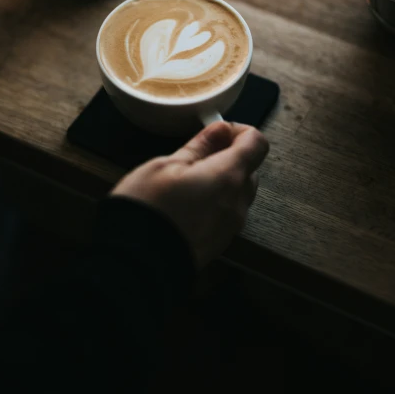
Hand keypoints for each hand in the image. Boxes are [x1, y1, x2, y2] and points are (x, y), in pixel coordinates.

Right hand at [111, 122, 268, 267]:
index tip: (217, 132)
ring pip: (238, 193)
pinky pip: (227, 214)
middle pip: (249, 169)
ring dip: (221, 181)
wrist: (137, 263)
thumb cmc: (148, 208)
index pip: (257, 143)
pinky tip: (186, 204)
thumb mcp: (166, 165)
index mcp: (228, 176)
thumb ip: (199, 147)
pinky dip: (215, 203)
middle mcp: (238, 202)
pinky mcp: (220, 243)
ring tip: (186, 182)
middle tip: (196, 156)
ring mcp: (231, 226)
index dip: (240, 132)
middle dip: (229, 157)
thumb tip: (219, 130)